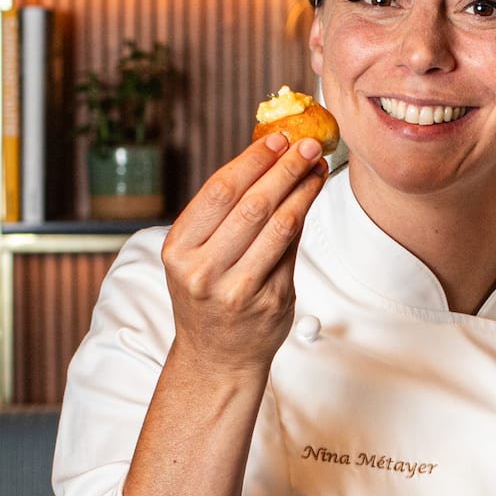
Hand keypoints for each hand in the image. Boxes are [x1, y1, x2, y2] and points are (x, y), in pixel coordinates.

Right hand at [161, 131, 327, 382]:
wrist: (216, 357)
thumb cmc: (206, 295)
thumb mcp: (195, 255)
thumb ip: (224, 214)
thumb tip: (268, 160)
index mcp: (179, 249)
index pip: (220, 191)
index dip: (253, 160)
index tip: (277, 139)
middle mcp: (204, 270)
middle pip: (253, 204)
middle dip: (285, 168)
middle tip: (308, 144)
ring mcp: (239, 290)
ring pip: (280, 226)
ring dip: (303, 190)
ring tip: (316, 167)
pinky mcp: (271, 302)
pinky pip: (292, 251)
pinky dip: (303, 219)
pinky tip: (310, 199)